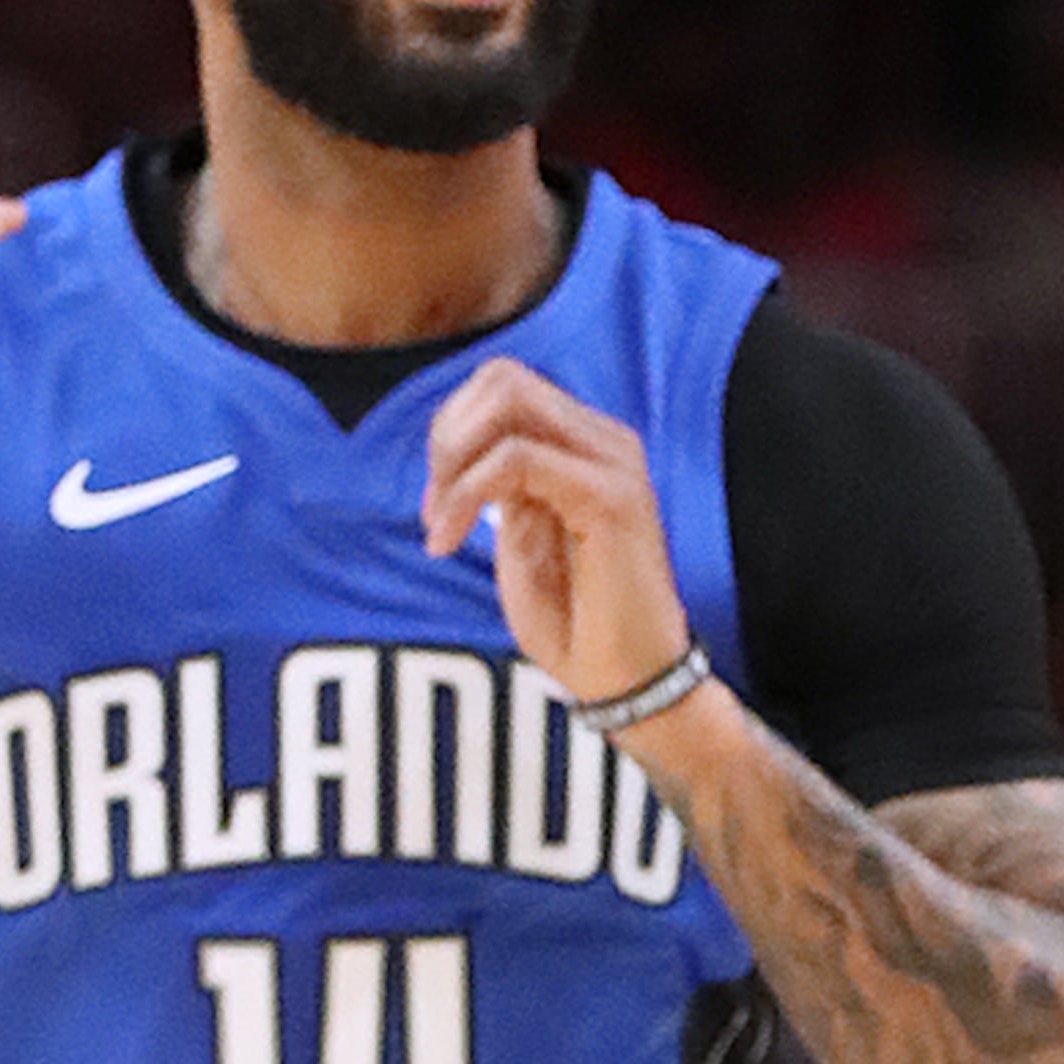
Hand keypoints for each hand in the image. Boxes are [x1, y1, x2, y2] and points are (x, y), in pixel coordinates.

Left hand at [421, 356, 690, 714]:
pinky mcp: (611, 498)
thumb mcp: (524, 538)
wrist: (629, 685)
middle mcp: (607, 441)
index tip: (436, 502)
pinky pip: (516, 460)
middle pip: (503, 377)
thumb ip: (504, 484)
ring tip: (440, 525)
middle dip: (448, 436)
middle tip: (434, 508)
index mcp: (588, 446)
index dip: (453, 429)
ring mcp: (614, 464)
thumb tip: (464, 447)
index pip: (504, 386)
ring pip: (509, 403)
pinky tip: (449, 542)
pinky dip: (466, 494)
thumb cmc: (579, 623)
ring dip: (453, 461)